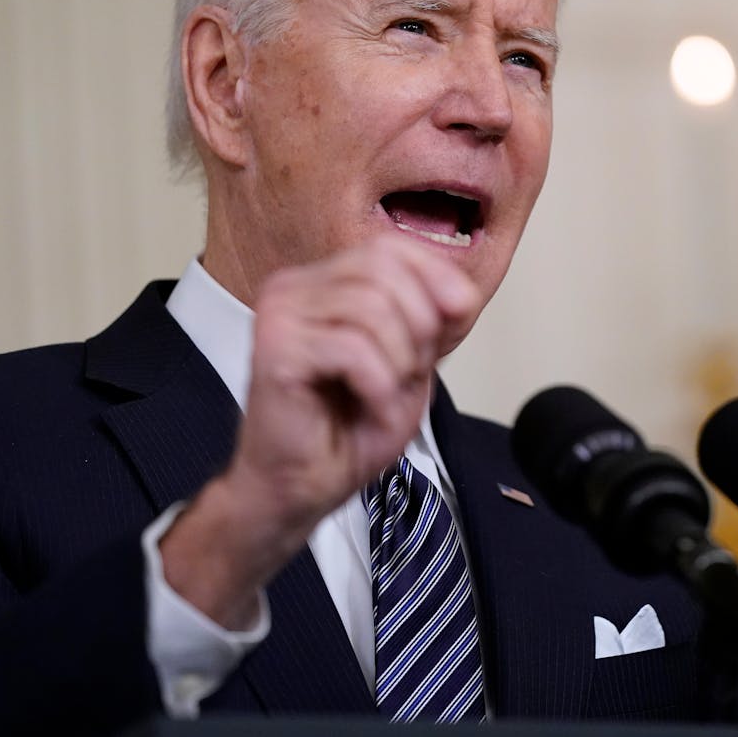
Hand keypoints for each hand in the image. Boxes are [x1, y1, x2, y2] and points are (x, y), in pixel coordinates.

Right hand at [159, 233, 481, 626]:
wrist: (302, 489)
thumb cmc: (348, 430)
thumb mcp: (410, 365)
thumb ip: (433, 323)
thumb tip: (463, 294)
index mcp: (324, 281)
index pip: (392, 247)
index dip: (437, 278)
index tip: (457, 321)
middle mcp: (295, 286)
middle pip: (384, 270)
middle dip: (419, 326)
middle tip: (408, 374)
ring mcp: (280, 313)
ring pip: (371, 307)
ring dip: (399, 361)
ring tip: (386, 394)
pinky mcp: (274, 348)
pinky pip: (352, 348)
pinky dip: (379, 385)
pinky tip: (370, 407)